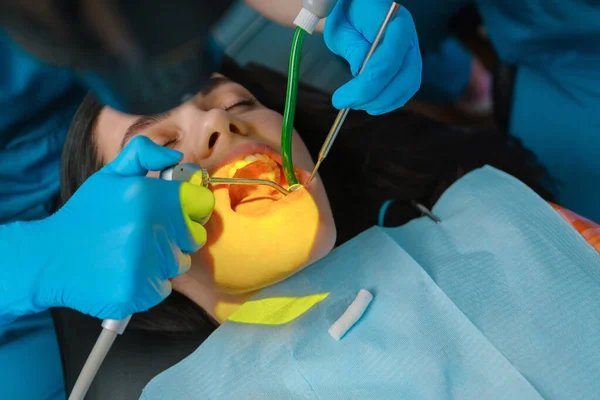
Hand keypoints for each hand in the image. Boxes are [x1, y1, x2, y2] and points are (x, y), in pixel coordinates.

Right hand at [36, 136, 213, 319]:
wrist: (48, 258)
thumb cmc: (85, 216)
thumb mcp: (109, 176)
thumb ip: (144, 156)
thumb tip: (176, 156)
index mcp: (148, 195)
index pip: (201, 203)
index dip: (192, 208)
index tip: (176, 213)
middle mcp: (150, 227)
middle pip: (194, 237)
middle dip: (176, 237)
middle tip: (144, 236)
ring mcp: (145, 261)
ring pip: (178, 263)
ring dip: (161, 262)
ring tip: (129, 254)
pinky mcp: (138, 291)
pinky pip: (162, 287)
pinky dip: (148, 285)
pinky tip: (124, 273)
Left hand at [324, 0, 421, 114]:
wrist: (355, 9)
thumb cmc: (347, 14)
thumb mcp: (342, 28)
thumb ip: (353, 49)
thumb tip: (361, 75)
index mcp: (396, 22)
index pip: (388, 61)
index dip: (366, 86)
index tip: (341, 98)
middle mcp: (410, 38)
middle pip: (404, 77)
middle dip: (375, 97)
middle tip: (347, 103)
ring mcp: (412, 52)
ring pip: (408, 85)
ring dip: (383, 102)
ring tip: (356, 104)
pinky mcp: (408, 65)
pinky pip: (406, 88)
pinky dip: (390, 101)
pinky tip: (370, 104)